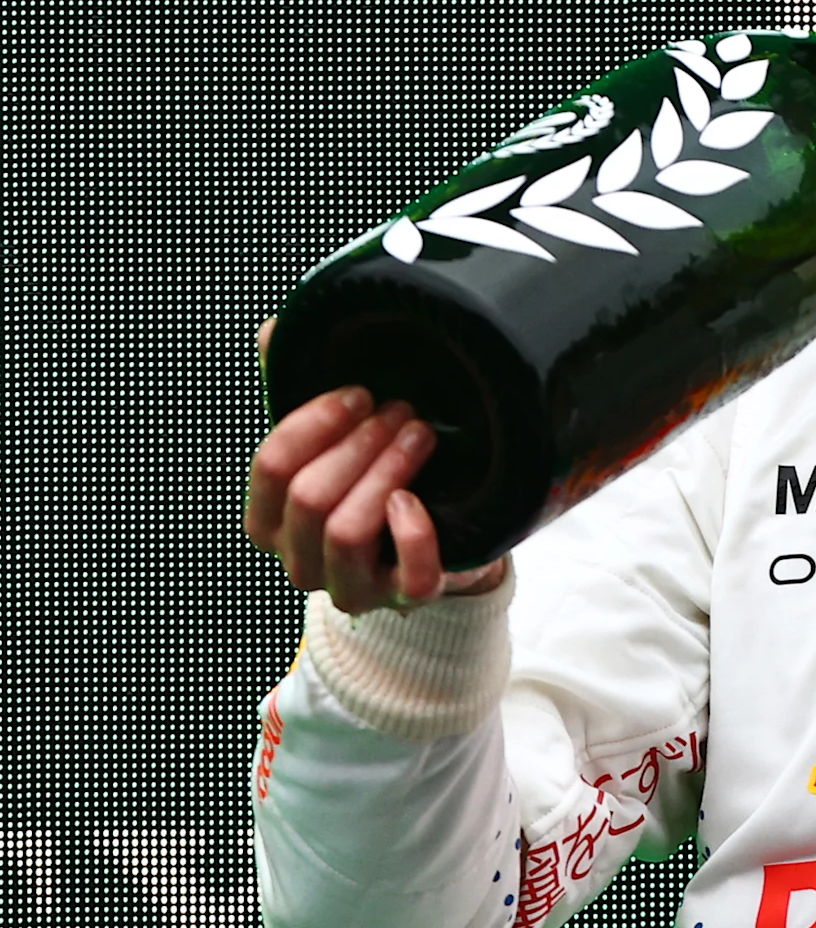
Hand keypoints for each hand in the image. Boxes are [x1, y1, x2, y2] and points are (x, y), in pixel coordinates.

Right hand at [245, 377, 507, 614]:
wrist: (435, 537)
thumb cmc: (368, 479)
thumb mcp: (332, 437)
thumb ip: (294, 385)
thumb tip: (271, 330)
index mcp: (268, 520)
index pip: (271, 466)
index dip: (314, 422)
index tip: (358, 392)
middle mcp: (299, 561)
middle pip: (310, 496)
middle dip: (358, 444)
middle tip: (400, 408)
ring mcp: (350, 586)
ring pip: (349, 529)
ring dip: (388, 472)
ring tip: (421, 435)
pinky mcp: (405, 597)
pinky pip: (410, 575)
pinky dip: (414, 534)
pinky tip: (418, 499)